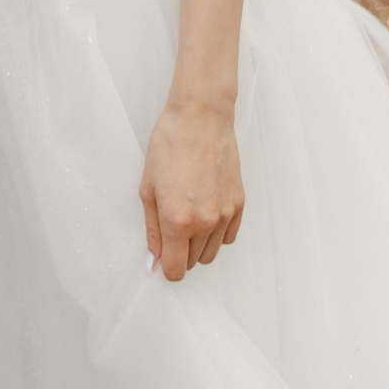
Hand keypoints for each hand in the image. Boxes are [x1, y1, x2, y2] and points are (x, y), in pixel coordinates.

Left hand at [140, 96, 243, 282]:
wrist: (201, 118)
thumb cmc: (170, 146)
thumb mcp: (148, 189)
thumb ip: (153, 230)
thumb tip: (154, 260)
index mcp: (178, 220)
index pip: (176, 270)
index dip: (166, 267)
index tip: (162, 257)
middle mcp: (205, 222)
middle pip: (193, 262)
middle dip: (180, 252)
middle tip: (171, 225)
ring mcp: (225, 214)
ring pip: (212, 252)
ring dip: (198, 244)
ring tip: (188, 215)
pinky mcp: (239, 203)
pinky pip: (228, 236)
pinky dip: (216, 233)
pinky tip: (205, 211)